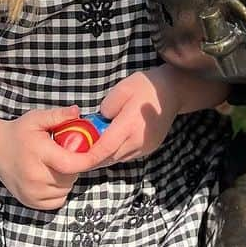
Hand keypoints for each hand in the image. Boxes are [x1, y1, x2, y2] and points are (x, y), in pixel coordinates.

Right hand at [0, 105, 88, 210]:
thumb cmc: (19, 133)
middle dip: (76, 165)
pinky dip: (60, 190)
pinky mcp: (31, 203)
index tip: (99, 151)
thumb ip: (58, 115)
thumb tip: (78, 112)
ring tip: (56, 164)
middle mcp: (34, 177)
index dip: (89, 159)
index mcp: (38, 153)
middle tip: (66, 152)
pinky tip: (51, 176)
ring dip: (68, 178)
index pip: (71, 163)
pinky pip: (58, 200)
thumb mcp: (37, 118)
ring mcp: (31, 193)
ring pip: (66, 188)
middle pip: (71, 176)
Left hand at [64, 65, 189, 170]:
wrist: (173, 91)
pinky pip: (126, 156)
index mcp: (129, 126)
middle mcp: (137, 141)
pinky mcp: (148, 149)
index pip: (104, 149)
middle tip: (76, 150)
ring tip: (91, 145)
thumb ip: (106, 108)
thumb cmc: (146, 87)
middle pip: (108, 158)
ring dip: (103, 155)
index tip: (72, 159)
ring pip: (117, 159)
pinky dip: (114, 153)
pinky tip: (108, 142)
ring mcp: (144, 147)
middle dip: (91, 157)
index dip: (87, 157)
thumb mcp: (121, 89)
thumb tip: (99, 122)